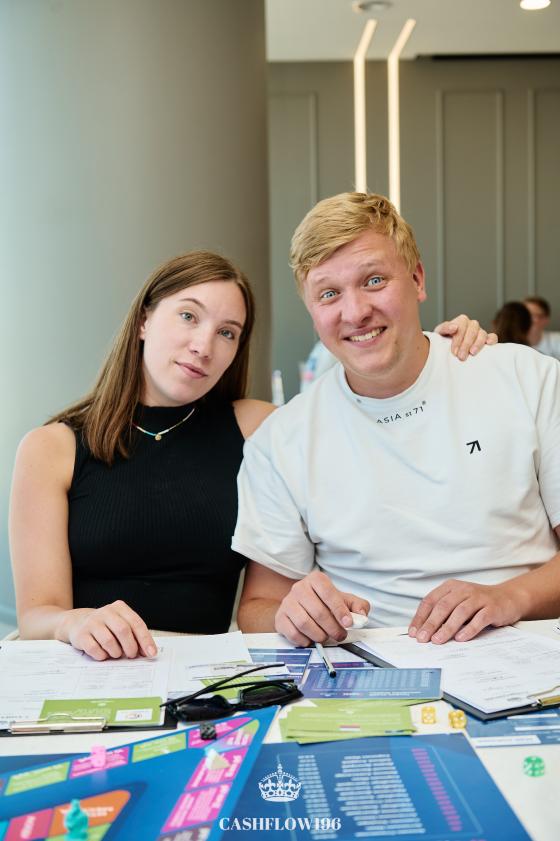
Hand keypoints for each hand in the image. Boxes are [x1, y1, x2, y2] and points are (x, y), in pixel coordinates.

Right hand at [64, 601, 156, 659]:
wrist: (77, 622)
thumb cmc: (105, 626)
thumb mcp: (120, 624)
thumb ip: (134, 636)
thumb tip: (147, 652)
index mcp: (119, 608)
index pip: (136, 623)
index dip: (145, 639)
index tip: (151, 653)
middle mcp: (106, 612)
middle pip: (123, 630)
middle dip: (131, 647)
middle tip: (132, 655)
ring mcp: (92, 622)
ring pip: (109, 641)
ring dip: (116, 652)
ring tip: (116, 654)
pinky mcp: (81, 634)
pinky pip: (94, 649)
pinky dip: (102, 655)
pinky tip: (103, 654)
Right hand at [274, 570, 369, 645]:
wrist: (302, 606)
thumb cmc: (326, 604)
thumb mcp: (344, 600)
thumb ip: (358, 606)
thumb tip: (361, 616)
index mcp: (316, 579)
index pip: (328, 592)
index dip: (339, 610)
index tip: (348, 623)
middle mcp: (299, 588)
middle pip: (317, 611)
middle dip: (332, 628)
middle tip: (340, 635)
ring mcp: (287, 603)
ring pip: (304, 623)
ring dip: (319, 635)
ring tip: (326, 637)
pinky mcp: (280, 618)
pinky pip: (293, 633)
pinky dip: (305, 640)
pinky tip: (311, 639)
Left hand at [408, 579, 524, 643]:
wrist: (508, 598)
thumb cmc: (478, 604)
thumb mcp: (458, 603)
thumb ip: (443, 613)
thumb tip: (423, 632)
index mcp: (450, 587)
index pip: (430, 601)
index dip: (421, 617)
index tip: (414, 632)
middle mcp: (463, 590)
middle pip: (443, 606)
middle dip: (430, 624)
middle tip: (423, 639)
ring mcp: (478, 597)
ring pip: (459, 612)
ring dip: (447, 627)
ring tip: (438, 640)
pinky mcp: (492, 607)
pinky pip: (479, 618)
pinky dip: (469, 629)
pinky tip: (460, 639)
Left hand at [435, 315, 497, 360]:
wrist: (445, 347)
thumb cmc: (443, 340)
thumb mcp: (439, 333)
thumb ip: (444, 328)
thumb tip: (454, 327)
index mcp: (461, 321)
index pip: (462, 325)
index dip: (458, 338)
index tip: (454, 351)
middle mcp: (471, 325)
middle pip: (473, 330)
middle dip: (466, 344)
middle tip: (461, 356)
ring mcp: (480, 331)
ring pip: (482, 333)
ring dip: (478, 343)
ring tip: (472, 353)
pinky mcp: (486, 339)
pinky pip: (493, 337)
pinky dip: (492, 339)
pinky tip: (489, 344)